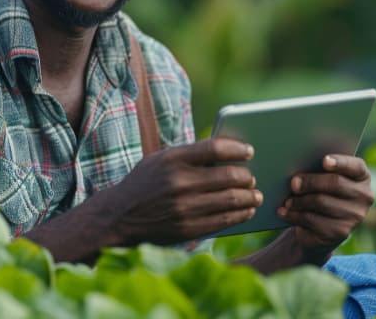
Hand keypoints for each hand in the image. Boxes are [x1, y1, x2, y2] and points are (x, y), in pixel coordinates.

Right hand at [104, 138, 261, 244]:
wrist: (119, 216)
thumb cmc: (146, 183)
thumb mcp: (161, 160)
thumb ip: (190, 155)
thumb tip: (229, 154)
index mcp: (172, 159)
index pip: (215, 148)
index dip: (237, 149)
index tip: (249, 151)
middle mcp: (179, 182)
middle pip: (229, 175)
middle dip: (248, 177)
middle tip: (253, 178)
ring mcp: (185, 207)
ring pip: (232, 199)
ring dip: (250, 197)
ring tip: (255, 195)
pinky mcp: (188, 228)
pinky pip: (225, 220)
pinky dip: (241, 214)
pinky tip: (246, 211)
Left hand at [278, 154, 373, 262]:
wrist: (319, 227)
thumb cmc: (320, 193)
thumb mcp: (321, 178)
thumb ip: (316, 170)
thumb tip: (297, 174)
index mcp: (362, 176)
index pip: (356, 166)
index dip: (340, 162)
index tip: (324, 161)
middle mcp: (364, 196)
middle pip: (335, 183)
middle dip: (311, 182)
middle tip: (293, 183)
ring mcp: (355, 216)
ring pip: (322, 202)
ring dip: (299, 201)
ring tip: (287, 201)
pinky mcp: (341, 232)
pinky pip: (314, 220)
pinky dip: (295, 215)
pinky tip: (285, 213)